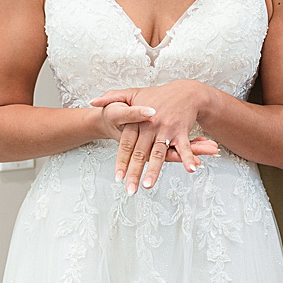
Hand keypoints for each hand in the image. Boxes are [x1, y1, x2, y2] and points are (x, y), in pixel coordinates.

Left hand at [92, 81, 224, 191]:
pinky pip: (184, 147)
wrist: (185, 92)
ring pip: (158, 154)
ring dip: (153, 170)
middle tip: (129, 190)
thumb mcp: (132, 93)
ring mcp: (166, 130)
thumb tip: (92, 101)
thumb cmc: (158, 95)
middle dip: (134, 173)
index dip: (121, 162)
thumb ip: (111, 97)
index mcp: (137, 121)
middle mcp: (151, 127)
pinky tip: (191, 169)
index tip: (118, 177)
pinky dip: (188, 158)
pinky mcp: (181, 132)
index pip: (126, 145)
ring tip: (147, 185)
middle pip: (140, 154)